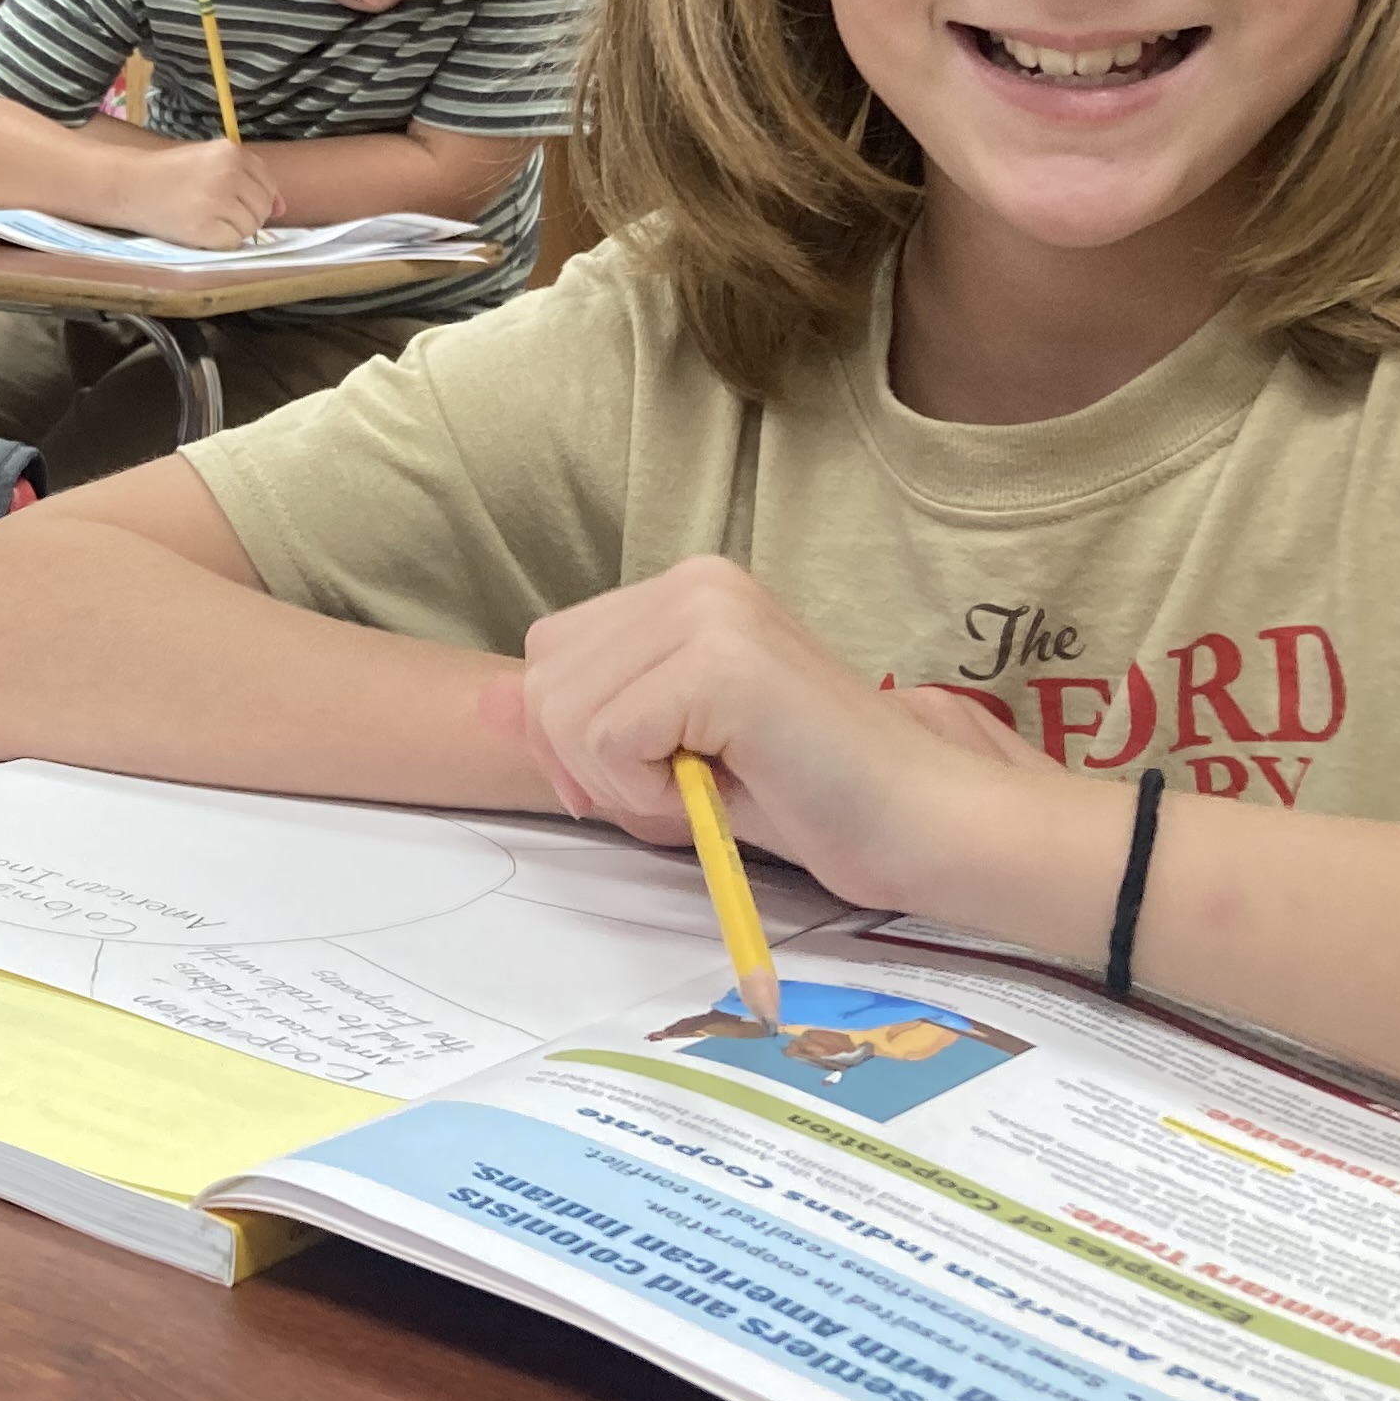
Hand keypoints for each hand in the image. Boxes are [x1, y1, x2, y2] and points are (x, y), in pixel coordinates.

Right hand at [119, 137, 283, 248]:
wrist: (129, 185)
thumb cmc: (169, 173)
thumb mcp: (210, 162)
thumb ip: (249, 179)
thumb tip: (282, 208)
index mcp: (232, 152)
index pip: (268, 183)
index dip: (255, 197)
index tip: (232, 200)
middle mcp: (229, 174)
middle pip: (262, 207)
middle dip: (245, 215)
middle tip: (214, 212)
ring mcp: (218, 202)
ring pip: (249, 227)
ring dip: (232, 229)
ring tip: (204, 219)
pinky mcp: (205, 229)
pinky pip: (232, 243)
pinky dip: (219, 243)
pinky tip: (199, 231)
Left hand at [477, 555, 1107, 914]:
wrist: (915, 821)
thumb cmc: (805, 795)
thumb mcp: (666, 755)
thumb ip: (579, 719)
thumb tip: (484, 699)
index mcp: (684, 589)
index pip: (549, 653)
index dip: (574, 733)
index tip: (645, 778)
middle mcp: (695, 579)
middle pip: (545, 676)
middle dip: (588, 759)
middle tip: (680, 789)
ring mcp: (710, 610)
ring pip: (566, 709)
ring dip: (624, 779)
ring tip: (709, 782)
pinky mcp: (723, 658)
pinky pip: (609, 738)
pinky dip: (649, 790)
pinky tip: (723, 785)